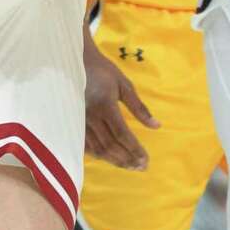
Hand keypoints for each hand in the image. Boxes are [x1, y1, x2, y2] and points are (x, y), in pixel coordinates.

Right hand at [83, 42, 158, 170]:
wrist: (76, 62)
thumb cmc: (103, 72)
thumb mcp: (124, 85)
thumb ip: (139, 108)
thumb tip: (156, 126)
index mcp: (105, 105)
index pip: (122, 134)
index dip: (135, 149)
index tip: (146, 160)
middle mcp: (91, 117)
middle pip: (111, 145)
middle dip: (128, 159)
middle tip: (142, 167)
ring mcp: (80, 122)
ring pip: (98, 149)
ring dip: (116, 161)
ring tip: (130, 166)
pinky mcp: (73, 124)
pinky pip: (86, 147)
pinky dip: (100, 156)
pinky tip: (111, 159)